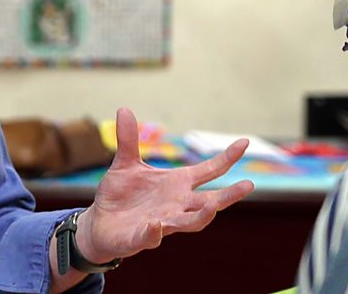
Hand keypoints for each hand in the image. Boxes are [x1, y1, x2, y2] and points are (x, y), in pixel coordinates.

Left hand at [76, 107, 253, 263]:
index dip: (226, 158)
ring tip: (212, 206)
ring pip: (189, 223)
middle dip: (228, 196)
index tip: (244, 142)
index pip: (208, 171)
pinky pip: (151, 237)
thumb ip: (129, 140)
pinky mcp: (140, 238)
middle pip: (209, 202)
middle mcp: (175, 205)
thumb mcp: (125, 164)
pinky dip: (154, 232)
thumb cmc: (120, 196)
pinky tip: (155, 224)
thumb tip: (124, 109)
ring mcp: (161, 223)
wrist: (99, 224)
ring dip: (202, 216)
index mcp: (176, 185)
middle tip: (248, 185)